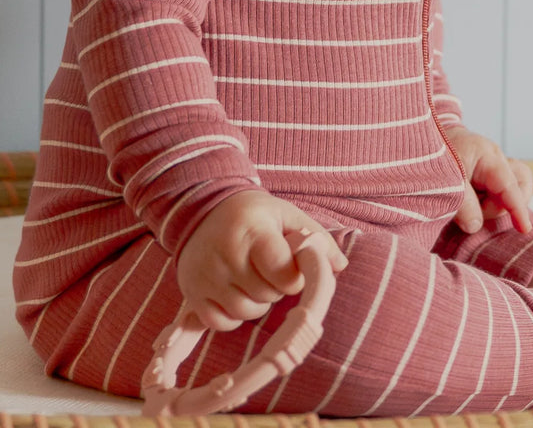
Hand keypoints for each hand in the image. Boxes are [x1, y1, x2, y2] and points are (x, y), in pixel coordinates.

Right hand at [176, 190, 347, 330]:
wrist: (203, 209)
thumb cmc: (253, 214)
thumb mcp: (287, 215)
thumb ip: (316, 238)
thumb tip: (340, 265)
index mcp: (254, 232)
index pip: (283, 273)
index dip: (294, 277)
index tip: (292, 267)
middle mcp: (226, 255)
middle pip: (267, 296)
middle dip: (276, 287)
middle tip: (271, 269)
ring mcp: (206, 277)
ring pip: (245, 313)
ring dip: (257, 303)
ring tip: (254, 279)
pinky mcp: (192, 294)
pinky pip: (221, 323)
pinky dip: (233, 316)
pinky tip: (236, 292)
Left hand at [445, 127, 532, 234]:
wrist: (425, 137)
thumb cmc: (436, 154)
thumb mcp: (445, 178)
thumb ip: (462, 203)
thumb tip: (475, 226)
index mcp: (488, 156)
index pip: (509, 185)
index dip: (517, 209)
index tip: (524, 229)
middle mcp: (497, 161)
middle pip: (515, 191)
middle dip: (494, 208)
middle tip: (468, 208)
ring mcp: (494, 169)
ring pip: (509, 195)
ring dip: (490, 207)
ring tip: (467, 205)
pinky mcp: (489, 179)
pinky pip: (500, 195)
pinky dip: (488, 205)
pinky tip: (471, 204)